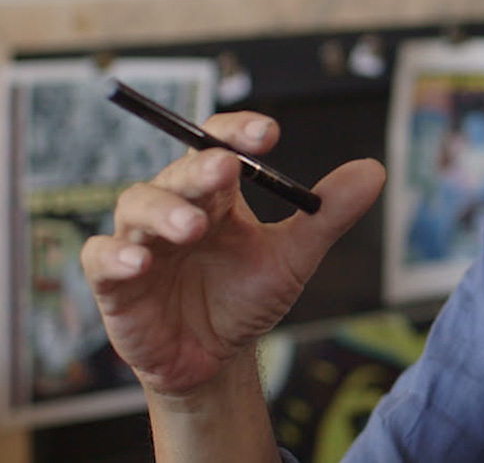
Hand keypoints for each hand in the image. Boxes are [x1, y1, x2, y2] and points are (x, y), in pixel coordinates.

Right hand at [80, 112, 385, 398]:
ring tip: (194, 226)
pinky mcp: (114, 283)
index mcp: (217, 193)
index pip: (218, 144)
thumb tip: (375, 170)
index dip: (236, 132)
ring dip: (165, 211)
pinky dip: (117, 257)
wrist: (216, 358)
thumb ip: (328, 215)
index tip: (267, 133)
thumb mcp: (294, 257)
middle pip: (180, 173)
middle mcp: (175, 206)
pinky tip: (140, 263)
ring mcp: (141, 241)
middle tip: (226, 168)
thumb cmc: (247, 297)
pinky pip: (102, 259)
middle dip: (202, 168)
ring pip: (138, 206)